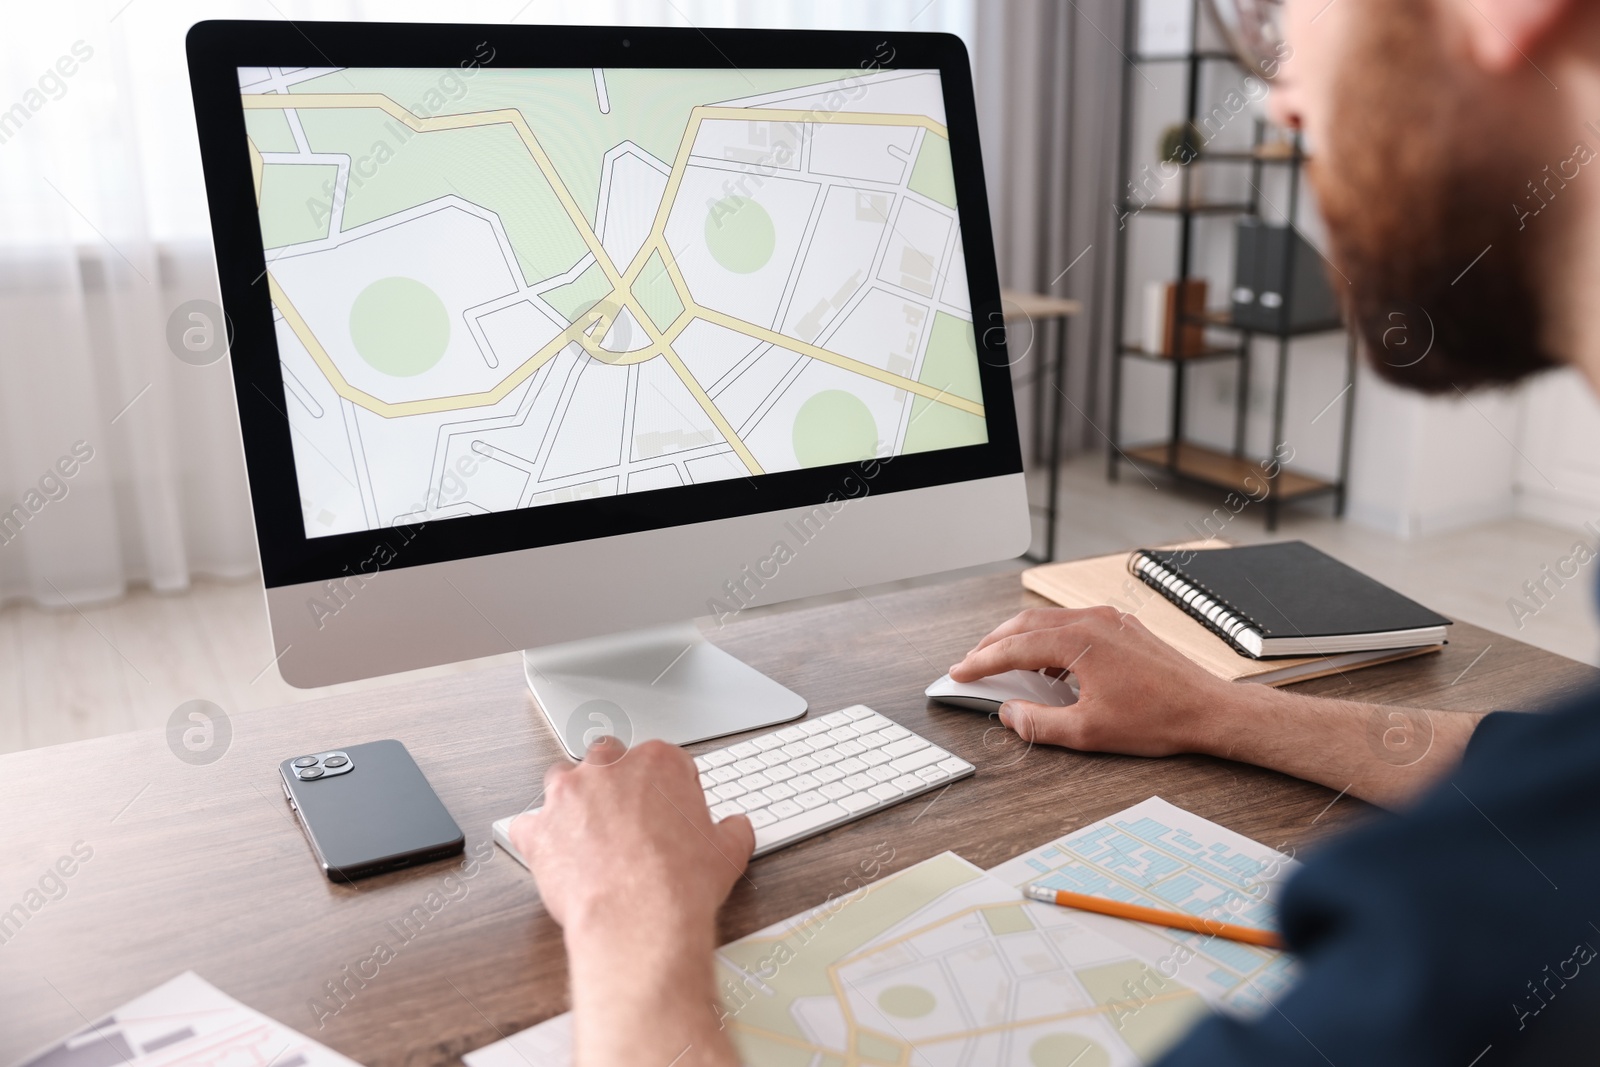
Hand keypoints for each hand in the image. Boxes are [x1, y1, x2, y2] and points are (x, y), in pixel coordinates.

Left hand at [510, 737, 750, 1066]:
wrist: (639, 920)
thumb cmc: (680, 883)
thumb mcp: (729, 851)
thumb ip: (732, 829)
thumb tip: (735, 828)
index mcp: (658, 762)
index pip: (664, 760)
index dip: (669, 788)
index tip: (671, 813)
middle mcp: (609, 768)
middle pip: (608, 757)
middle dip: (616, 782)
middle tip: (629, 819)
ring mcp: (568, 795)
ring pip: (563, 780)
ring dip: (574, 802)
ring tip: (590, 836)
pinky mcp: (539, 829)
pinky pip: (529, 825)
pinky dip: (539, 838)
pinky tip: (555, 857)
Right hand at [948, 606, 1231, 755]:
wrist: (1209, 710)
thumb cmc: (1159, 718)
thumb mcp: (1088, 732)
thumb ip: (1039, 724)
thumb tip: (1010, 715)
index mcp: (1078, 641)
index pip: (1014, 647)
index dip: (981, 662)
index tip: (959, 673)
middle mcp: (1092, 621)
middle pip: (1025, 623)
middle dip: (993, 643)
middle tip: (972, 664)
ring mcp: (1109, 620)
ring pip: (1048, 621)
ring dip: (1020, 639)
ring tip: (1003, 663)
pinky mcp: (1122, 627)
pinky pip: (1072, 625)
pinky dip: (1048, 640)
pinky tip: (1047, 664)